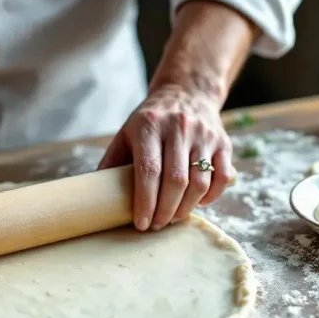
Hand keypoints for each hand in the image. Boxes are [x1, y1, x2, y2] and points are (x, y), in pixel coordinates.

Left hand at [99, 85, 235, 230]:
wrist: (187, 92)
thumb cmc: (150, 122)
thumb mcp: (126, 134)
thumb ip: (112, 163)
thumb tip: (94, 197)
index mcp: (149, 126)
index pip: (149, 169)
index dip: (145, 201)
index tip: (141, 223)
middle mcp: (179, 127)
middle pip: (175, 180)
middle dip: (165, 210)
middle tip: (156, 225)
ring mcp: (204, 135)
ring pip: (200, 182)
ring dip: (186, 208)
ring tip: (172, 218)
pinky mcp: (223, 143)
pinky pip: (222, 177)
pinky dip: (211, 196)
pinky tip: (197, 203)